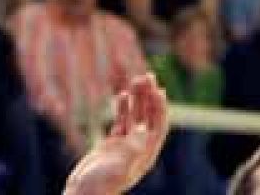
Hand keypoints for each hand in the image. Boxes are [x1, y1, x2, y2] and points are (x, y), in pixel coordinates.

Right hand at [62, 75, 169, 194]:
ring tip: (135, 79)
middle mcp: (139, 148)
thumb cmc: (100, 185)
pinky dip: (122, 108)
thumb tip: (145, 129)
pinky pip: (121, 122)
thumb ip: (133, 149)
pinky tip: (121, 95)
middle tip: (147, 76)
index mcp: (146, 154)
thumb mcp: (119, 167)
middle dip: (149, 97)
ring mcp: (126, 146)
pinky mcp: (112, 145)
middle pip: (149, 117)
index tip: (157, 89)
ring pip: (135, 117)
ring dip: (137, 99)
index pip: (159, 125)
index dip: (160, 106)